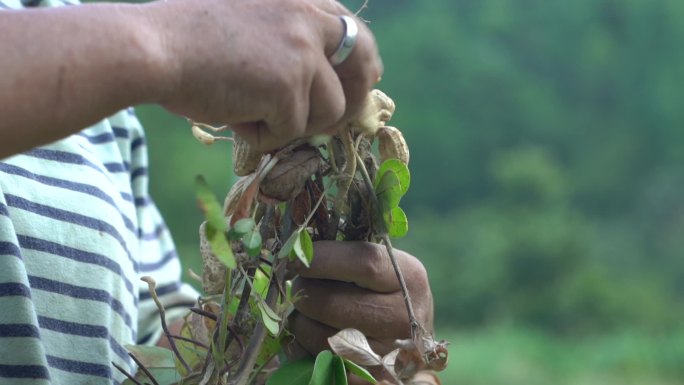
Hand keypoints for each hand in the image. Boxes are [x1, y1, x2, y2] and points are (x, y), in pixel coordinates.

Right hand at [148, 0, 382, 150]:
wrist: (152, 47)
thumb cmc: (186, 38)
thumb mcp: (250, 22)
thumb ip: (288, 41)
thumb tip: (323, 86)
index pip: (352, 30)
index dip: (361, 63)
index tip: (362, 85)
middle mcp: (308, 19)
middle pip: (361, 68)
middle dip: (353, 101)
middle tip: (333, 124)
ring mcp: (301, 53)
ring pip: (329, 113)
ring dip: (293, 124)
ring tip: (250, 113)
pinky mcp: (288, 88)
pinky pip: (290, 132)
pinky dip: (262, 136)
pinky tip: (234, 116)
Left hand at [286, 241, 433, 383]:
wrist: (411, 343)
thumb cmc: (387, 293)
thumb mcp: (384, 267)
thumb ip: (350, 255)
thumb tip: (299, 245)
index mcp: (410, 278)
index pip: (363, 262)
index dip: (321, 258)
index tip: (296, 257)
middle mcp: (405, 318)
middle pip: (332, 302)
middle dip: (303, 292)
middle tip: (300, 286)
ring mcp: (387, 355)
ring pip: (317, 335)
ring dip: (301, 321)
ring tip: (308, 311)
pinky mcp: (368, 380)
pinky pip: (316, 362)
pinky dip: (303, 347)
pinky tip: (313, 335)